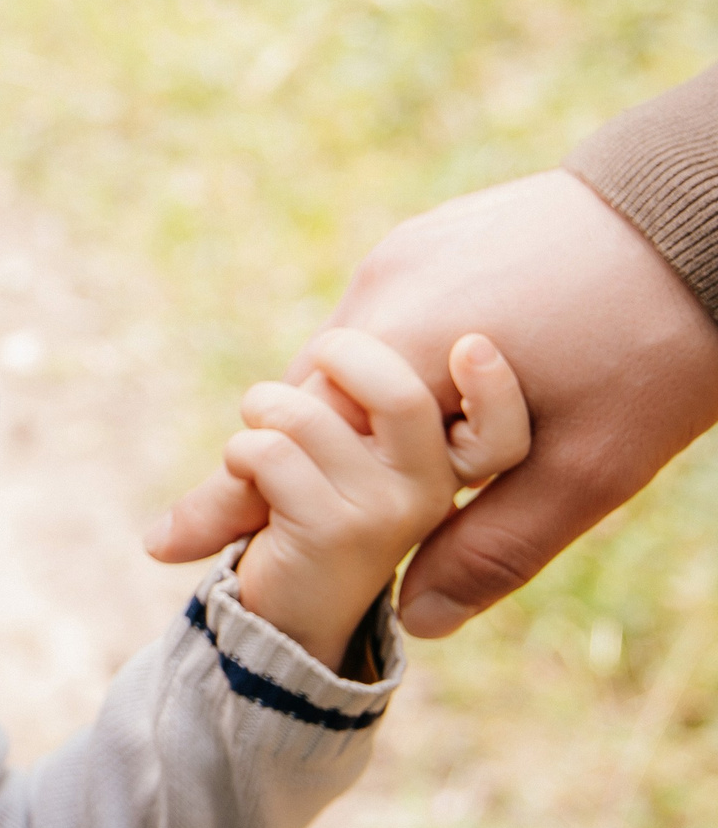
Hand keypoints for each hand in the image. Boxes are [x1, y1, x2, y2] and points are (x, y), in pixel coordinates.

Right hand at [163, 172, 717, 636]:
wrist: (700, 203)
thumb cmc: (657, 345)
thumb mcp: (589, 469)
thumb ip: (494, 547)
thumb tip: (419, 624)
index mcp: (400, 355)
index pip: (283, 444)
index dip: (224, 502)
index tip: (163, 547)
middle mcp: (378, 296)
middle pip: (304, 400)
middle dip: (286, 460)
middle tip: (257, 516)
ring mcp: (400, 256)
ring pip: (343, 357)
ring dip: (348, 412)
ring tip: (365, 459)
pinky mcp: (428, 233)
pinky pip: (381, 315)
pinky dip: (382, 363)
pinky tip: (424, 389)